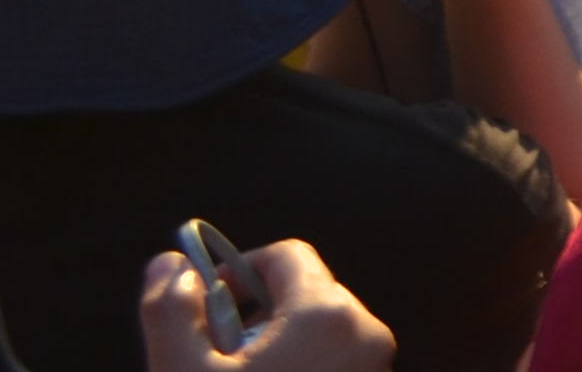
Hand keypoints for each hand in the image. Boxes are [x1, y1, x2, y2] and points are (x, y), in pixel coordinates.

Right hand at [140, 242, 390, 371]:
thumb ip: (172, 312)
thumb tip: (170, 263)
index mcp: (328, 314)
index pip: (286, 255)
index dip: (237, 272)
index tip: (205, 307)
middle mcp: (367, 332)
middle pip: (302, 291)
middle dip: (254, 314)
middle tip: (215, 355)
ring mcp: (377, 363)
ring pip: (316, 328)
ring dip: (274, 343)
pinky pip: (333, 356)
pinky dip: (298, 362)